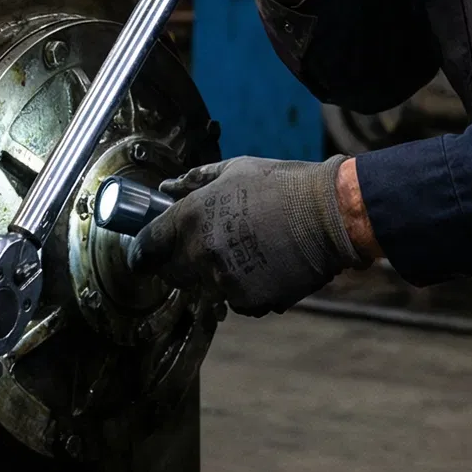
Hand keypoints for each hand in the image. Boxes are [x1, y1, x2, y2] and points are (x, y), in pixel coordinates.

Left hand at [127, 155, 363, 315]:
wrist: (328, 215)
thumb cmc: (282, 185)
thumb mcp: (235, 170)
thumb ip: (196, 181)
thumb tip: (167, 187)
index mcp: (191, 218)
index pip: (147, 247)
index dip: (143, 250)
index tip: (148, 251)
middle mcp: (201, 254)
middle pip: (171, 273)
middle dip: (180, 263)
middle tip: (203, 247)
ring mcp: (224, 282)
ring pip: (204, 289)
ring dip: (214, 276)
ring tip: (244, 252)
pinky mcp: (250, 302)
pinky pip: (234, 301)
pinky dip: (242, 290)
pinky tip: (263, 267)